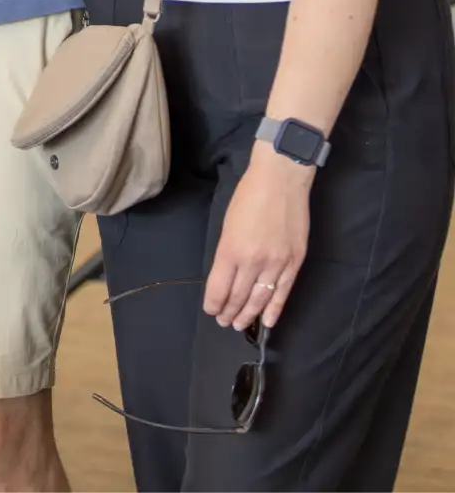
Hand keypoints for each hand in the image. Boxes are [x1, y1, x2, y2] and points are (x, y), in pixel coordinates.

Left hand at [204, 145, 311, 330]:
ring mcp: (276, 263)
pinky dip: (274, 309)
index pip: (219, 287)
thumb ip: (228, 253)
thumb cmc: (248, 197)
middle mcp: (253, 261)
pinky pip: (283, 292)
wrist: (281, 181)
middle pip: (239, 296)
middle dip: (229, 312)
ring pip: (260, 298)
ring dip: (249, 314)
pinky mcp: (295, 262)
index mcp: (230, 250)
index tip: (211, 311)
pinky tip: (267, 321)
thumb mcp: (228, 224)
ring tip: (240, 325)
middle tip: (224, 322)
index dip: (214, 303)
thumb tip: (228, 276)